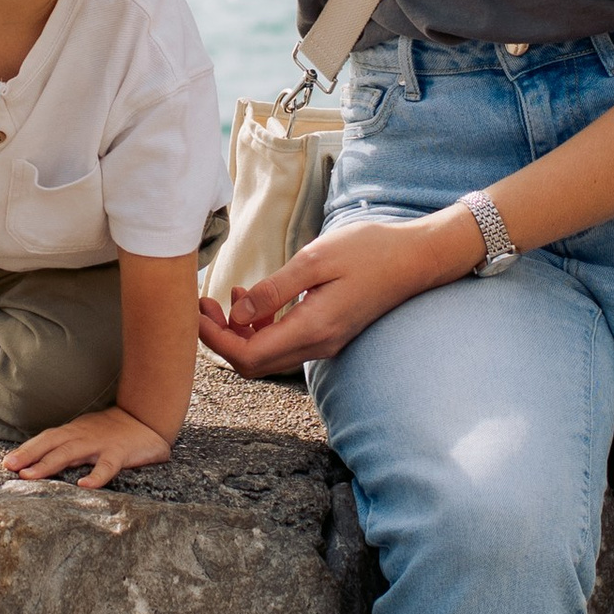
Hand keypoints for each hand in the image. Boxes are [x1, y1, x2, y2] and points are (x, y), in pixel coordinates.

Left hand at [2, 405, 175, 488]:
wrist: (147, 418)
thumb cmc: (113, 431)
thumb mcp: (86, 434)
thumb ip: (68, 446)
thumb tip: (41, 462)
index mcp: (74, 432)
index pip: (46, 439)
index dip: (27, 449)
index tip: (7, 462)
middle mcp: (82, 436)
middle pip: (51, 443)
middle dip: (28, 454)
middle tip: (9, 466)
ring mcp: (100, 444)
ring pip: (70, 452)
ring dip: (48, 463)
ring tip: (30, 476)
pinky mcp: (120, 453)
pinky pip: (107, 466)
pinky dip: (95, 476)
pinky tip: (84, 486)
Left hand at [197, 210, 476, 379]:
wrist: (416, 258)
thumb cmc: (369, 250)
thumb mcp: (315, 260)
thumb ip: (274, 289)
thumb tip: (237, 314)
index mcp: (312, 329)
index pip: (247, 355)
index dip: (214, 338)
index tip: (197, 310)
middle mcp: (317, 345)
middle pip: (252, 363)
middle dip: (220, 338)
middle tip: (203, 304)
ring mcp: (325, 343)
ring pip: (266, 355)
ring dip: (239, 332)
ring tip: (225, 297)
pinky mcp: (328, 333)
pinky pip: (284, 342)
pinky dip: (261, 326)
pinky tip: (253, 300)